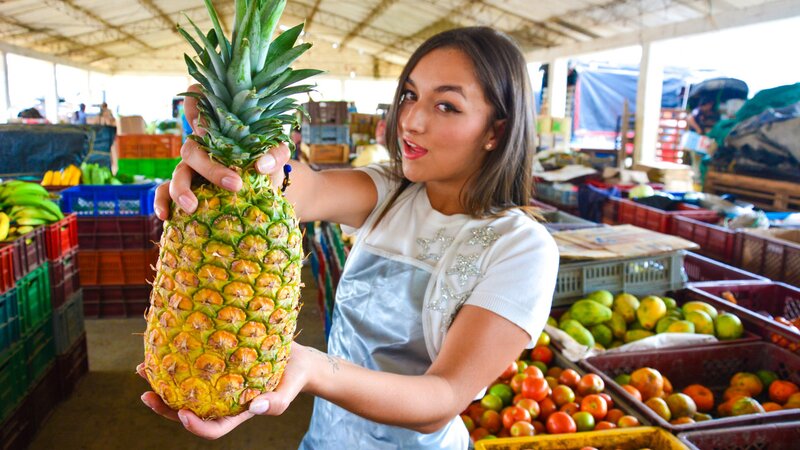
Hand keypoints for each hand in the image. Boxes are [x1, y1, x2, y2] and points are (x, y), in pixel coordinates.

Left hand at [136, 342, 310, 439]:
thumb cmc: (293, 378)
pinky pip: (191, 367)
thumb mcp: (288, 393)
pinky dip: (176, 360)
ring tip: (143, 369)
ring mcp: (216, 383)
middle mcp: (221, 401)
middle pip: (188, 411)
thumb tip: (255, 408)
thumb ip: (276, 404)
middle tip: (147, 395)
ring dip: (161, 383)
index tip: (183, 413)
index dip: (194, 426)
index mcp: (236, 413)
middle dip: (164, 406)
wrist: (297, 359)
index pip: (212, 428)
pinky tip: (163, 348)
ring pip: (184, 389)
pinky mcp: (215, 363)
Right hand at [153, 84, 292, 220]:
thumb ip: (275, 153)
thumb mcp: (276, 152)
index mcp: (220, 129)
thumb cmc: (267, 161)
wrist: (266, 187)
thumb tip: (262, 165)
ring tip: (192, 207)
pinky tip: (165, 216)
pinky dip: (162, 202)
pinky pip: (165, 192)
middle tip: (234, 185)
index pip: (199, 104)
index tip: (208, 122)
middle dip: (210, 168)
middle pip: (192, 149)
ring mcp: (189, 166)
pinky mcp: (185, 187)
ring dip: (181, 189)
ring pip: (177, 172)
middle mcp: (200, 145)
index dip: (194, 105)